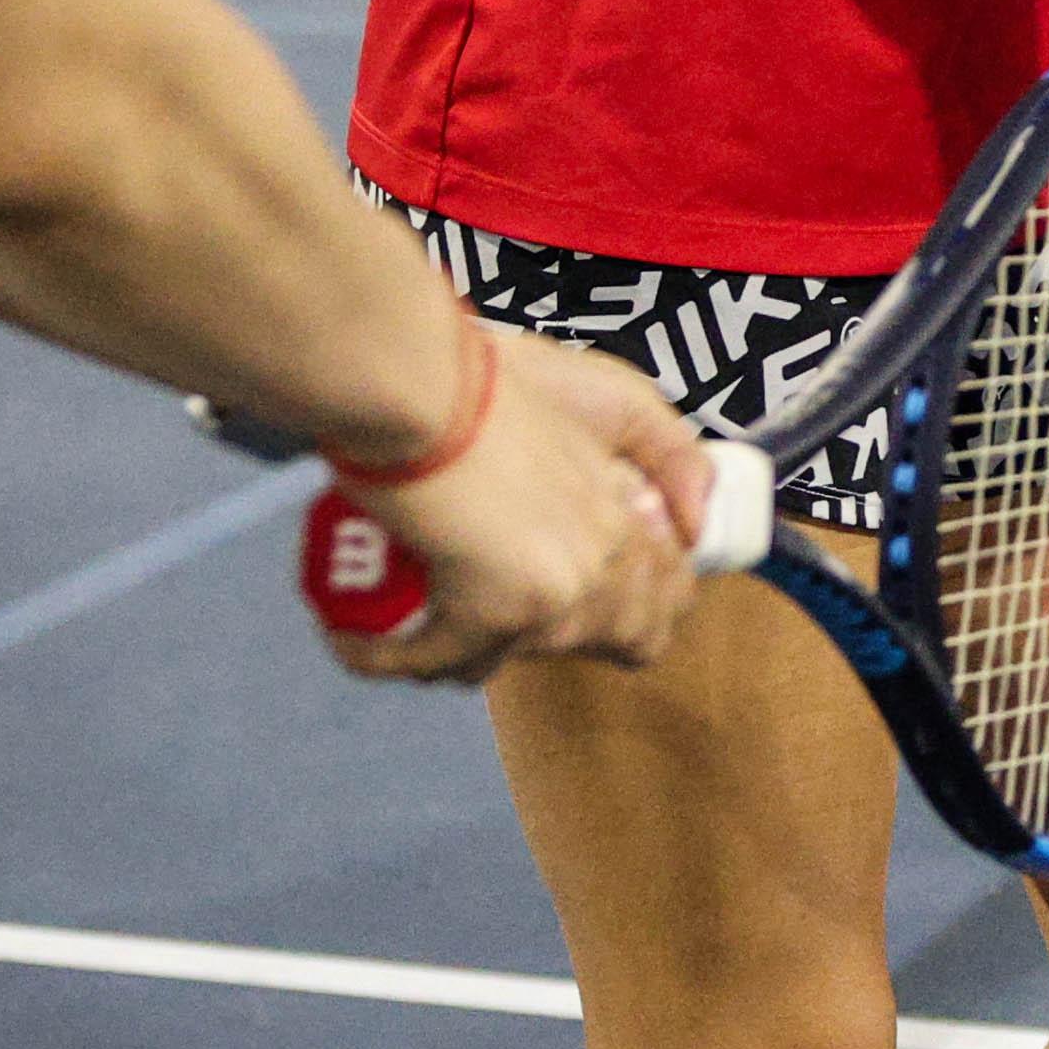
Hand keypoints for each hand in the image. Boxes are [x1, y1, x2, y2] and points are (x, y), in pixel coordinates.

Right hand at [321, 326, 705, 686]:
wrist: (425, 388)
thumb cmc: (501, 382)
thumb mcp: (612, 397)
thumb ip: (667, 454)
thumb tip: (694, 521)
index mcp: (629, 524)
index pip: (662, 608)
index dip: (625, 612)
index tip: (562, 590)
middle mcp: (601, 573)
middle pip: (590, 650)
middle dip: (533, 631)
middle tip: (476, 591)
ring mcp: (550, 602)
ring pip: (496, 662)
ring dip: (450, 643)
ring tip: (406, 603)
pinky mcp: (487, 618)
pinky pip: (432, 665)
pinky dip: (384, 654)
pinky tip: (354, 634)